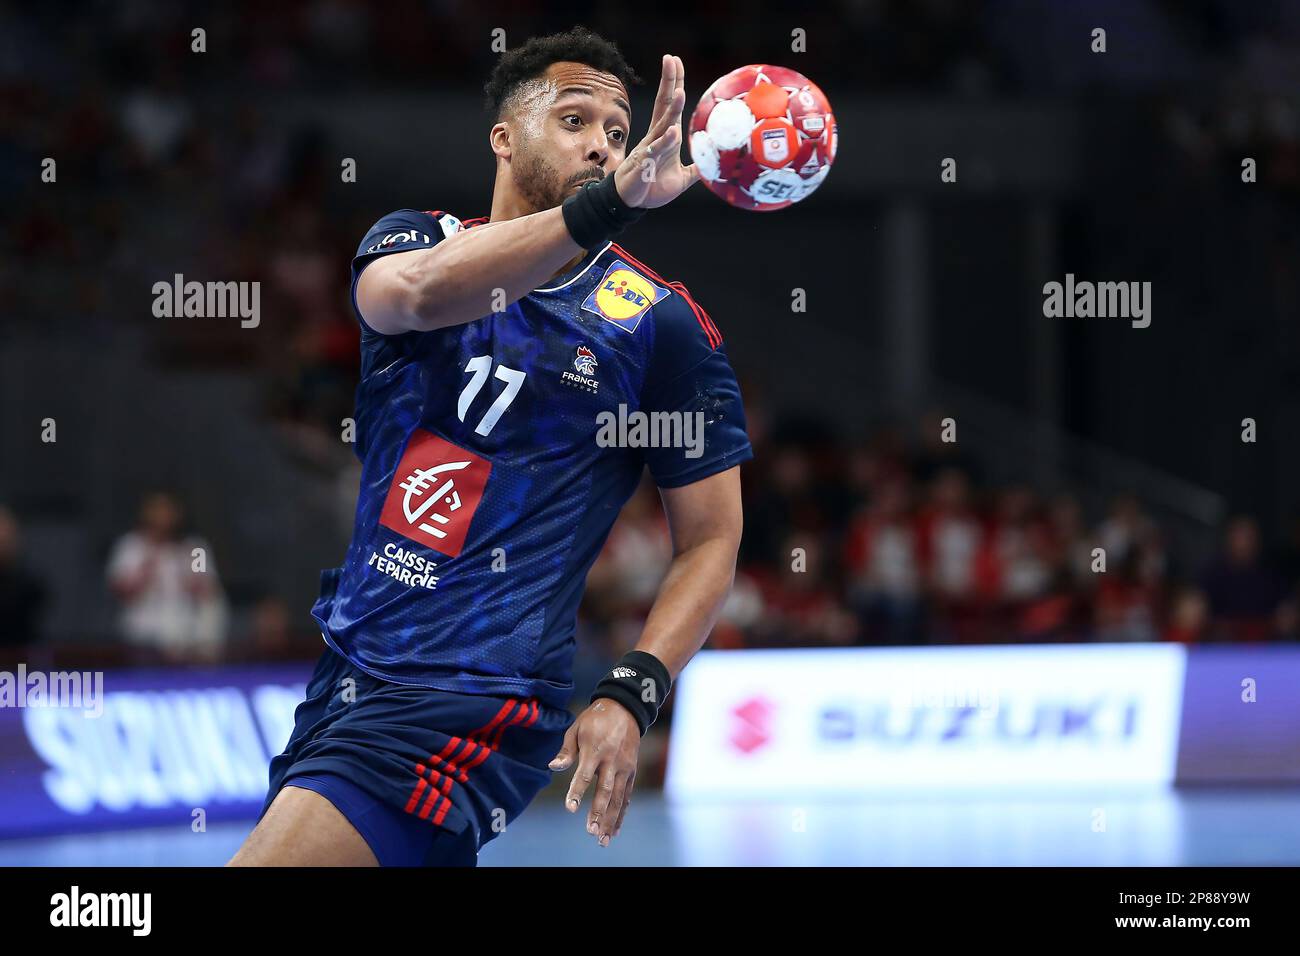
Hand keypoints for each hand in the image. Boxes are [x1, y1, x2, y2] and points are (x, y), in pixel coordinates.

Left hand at [549, 698, 639, 846]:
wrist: (625, 708)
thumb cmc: (595, 719)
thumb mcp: (576, 728)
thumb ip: (566, 750)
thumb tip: (552, 767)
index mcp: (595, 749)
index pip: (584, 774)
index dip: (577, 792)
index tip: (570, 808)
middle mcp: (612, 760)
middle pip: (605, 790)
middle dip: (598, 812)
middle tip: (591, 831)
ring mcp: (624, 767)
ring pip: (618, 798)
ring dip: (611, 820)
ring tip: (603, 839)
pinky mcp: (631, 771)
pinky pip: (626, 796)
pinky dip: (621, 814)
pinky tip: (615, 830)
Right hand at [614, 54, 699, 209]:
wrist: (631, 203)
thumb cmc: (651, 187)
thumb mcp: (681, 179)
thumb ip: (696, 170)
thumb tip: (713, 166)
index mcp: (665, 137)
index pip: (669, 106)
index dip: (674, 84)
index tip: (677, 62)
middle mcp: (656, 137)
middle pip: (663, 105)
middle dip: (669, 82)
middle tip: (671, 60)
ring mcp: (650, 149)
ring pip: (662, 125)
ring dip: (671, 109)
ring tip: (679, 92)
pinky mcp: (644, 164)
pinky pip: (655, 151)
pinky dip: (664, 142)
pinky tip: (672, 132)